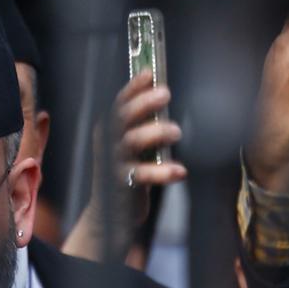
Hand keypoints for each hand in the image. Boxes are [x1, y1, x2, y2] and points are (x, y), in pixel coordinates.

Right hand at [112, 69, 188, 196]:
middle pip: (122, 118)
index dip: (133, 87)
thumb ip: (143, 125)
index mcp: (109, 130)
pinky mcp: (122, 184)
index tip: (150, 74)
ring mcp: (113, 163)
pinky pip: (142, 175)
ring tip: (177, 131)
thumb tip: (163, 96)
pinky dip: (162, 172)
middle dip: (143, 102)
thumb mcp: (133, 146)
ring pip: (131, 142)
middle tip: (165, 93)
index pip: (119, 103)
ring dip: (155, 132)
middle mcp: (108, 143)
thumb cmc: (128, 172)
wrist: (110, 213)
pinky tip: (180, 171)